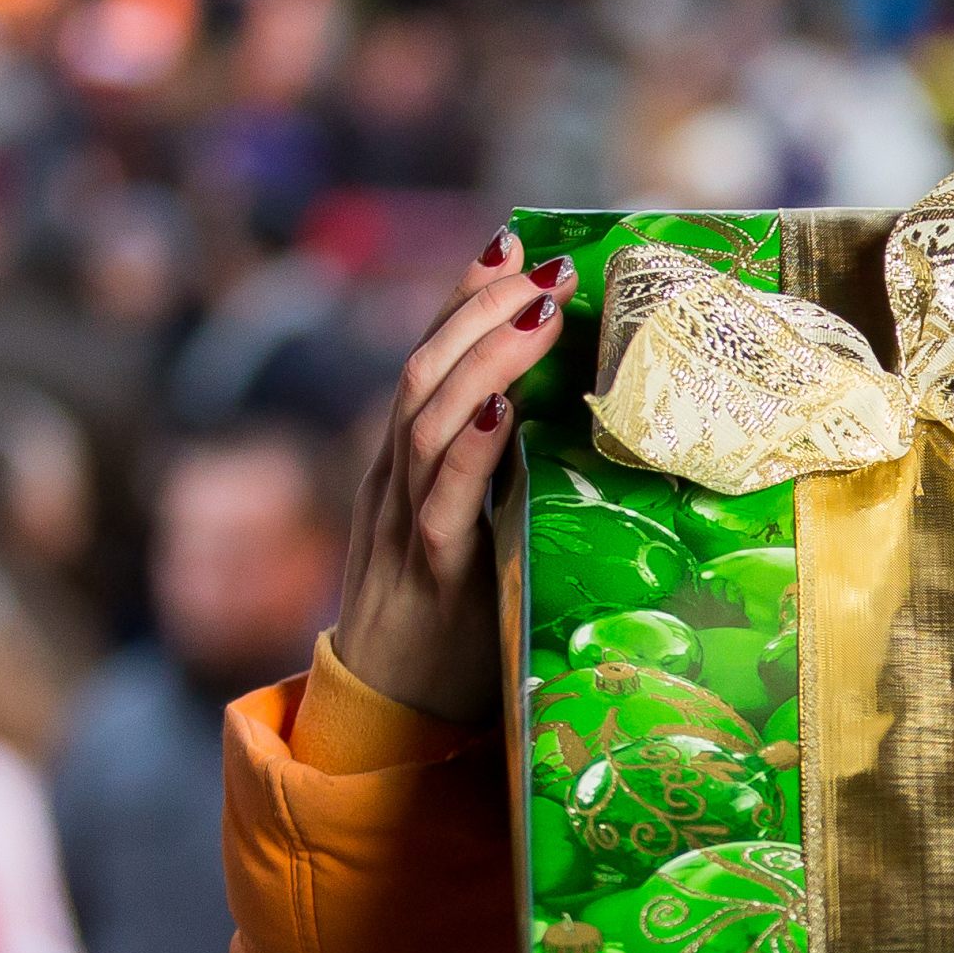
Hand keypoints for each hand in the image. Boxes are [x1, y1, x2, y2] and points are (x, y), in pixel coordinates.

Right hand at [330, 231, 571, 724]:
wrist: (387, 710)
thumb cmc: (448, 617)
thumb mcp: (473, 527)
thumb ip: (501, 472)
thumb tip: (566, 417)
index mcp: (405, 461)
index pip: (430, 357)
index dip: (464, 296)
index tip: (512, 241)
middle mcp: (394, 477)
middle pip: (427, 369)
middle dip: (482, 309)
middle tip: (547, 266)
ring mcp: (401, 522)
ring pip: (427, 418)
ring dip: (485, 359)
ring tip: (537, 313)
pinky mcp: (424, 573)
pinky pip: (439, 503)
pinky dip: (469, 453)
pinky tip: (501, 416)